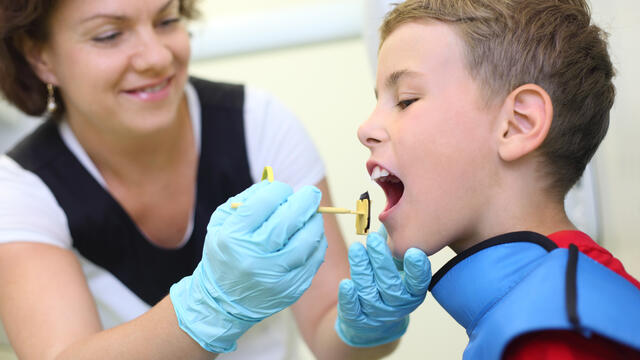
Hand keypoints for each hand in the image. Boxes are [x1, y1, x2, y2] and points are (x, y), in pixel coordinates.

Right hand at [170, 180, 327, 352]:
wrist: (223, 301)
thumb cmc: (225, 254)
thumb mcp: (222, 223)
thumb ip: (247, 199)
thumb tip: (276, 184)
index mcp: (234, 237)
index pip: (266, 202)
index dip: (280, 190)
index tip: (283, 190)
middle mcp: (254, 258)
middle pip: (290, 220)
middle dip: (306, 200)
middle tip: (311, 194)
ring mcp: (275, 277)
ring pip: (309, 240)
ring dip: (315, 222)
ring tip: (312, 216)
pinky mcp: (291, 289)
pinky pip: (314, 259)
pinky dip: (317, 243)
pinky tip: (311, 237)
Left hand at [335, 226, 430, 346]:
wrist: (373, 320)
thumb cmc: (387, 282)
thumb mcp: (397, 265)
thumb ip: (396, 243)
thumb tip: (392, 211)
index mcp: (413, 291)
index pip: (418, 281)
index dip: (417, 269)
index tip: (414, 252)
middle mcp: (398, 304)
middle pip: (390, 284)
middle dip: (381, 260)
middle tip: (373, 239)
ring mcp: (378, 314)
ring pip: (370, 292)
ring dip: (362, 269)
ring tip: (356, 248)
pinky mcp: (359, 319)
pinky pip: (353, 309)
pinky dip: (349, 298)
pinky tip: (345, 284)